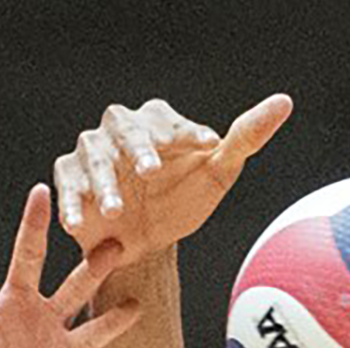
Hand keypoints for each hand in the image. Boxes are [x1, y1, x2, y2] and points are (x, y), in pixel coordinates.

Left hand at [0, 185, 138, 347]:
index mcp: (15, 304)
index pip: (27, 257)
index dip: (33, 225)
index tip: (42, 191)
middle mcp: (44, 323)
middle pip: (73, 287)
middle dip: (94, 266)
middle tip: (114, 242)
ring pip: (92, 331)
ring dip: (112, 320)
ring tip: (136, 307)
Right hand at [54, 96, 291, 264]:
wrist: (147, 243)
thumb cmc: (183, 202)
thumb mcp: (219, 173)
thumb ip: (246, 138)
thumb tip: (283, 102)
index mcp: (160, 123)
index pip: (172, 122)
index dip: (189, 133)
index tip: (208, 147)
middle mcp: (122, 130)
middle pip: (124, 128)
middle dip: (137, 148)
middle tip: (150, 171)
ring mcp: (92, 152)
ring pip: (93, 157)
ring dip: (103, 182)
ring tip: (115, 209)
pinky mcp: (69, 177)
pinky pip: (66, 183)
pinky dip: (71, 202)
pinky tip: (79, 223)